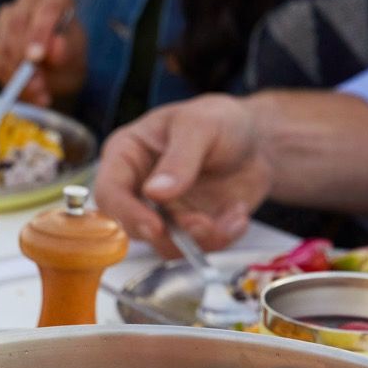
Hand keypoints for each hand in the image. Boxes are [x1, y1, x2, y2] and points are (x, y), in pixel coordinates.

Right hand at [0, 0, 86, 106]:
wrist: (55, 70)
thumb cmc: (69, 57)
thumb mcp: (75, 56)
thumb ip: (67, 50)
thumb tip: (56, 46)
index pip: (46, 8)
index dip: (39, 33)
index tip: (36, 57)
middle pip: (17, 23)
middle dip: (23, 58)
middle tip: (37, 86)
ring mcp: (7, 15)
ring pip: (2, 42)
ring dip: (15, 73)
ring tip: (35, 94)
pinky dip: (5, 76)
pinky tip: (22, 90)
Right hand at [93, 95, 272, 256]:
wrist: (258, 141)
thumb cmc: (221, 120)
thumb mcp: (200, 125)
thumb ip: (179, 158)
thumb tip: (154, 192)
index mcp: (127, 155)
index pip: (109, 192)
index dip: (126, 213)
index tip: (155, 225)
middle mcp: (138, 188)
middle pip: (133, 226)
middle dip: (170, 232)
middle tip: (202, 223)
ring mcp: (163, 211)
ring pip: (165, 244)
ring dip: (199, 239)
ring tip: (232, 216)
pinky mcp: (187, 228)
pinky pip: (195, 247)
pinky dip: (221, 238)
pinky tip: (238, 215)